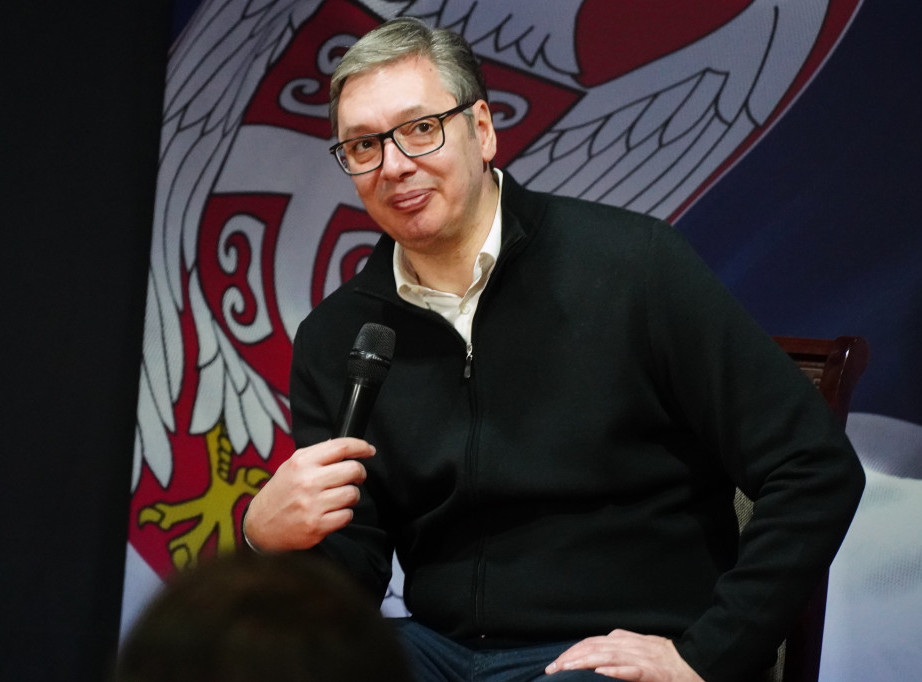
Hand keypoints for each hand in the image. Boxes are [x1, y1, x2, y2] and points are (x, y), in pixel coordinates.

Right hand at [243, 438, 374, 551]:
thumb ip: (316, 455)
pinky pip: (347, 516)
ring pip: (353, 494)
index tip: (369, 450)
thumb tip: (344, 448)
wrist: (259, 526)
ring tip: (338, 498)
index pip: (341, 447)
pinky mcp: (317, 526)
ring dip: (351, 496)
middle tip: (355, 478)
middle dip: (359, 474)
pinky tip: (332, 513)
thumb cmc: (280, 493)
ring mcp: (312, 504)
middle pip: (353, 470)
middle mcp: (308, 481)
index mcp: (301, 462)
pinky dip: (344, 515)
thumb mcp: (291, 466)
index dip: (361, 447)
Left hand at [545, 629, 704, 680]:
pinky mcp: (652, 672)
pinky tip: (601, 672)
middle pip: (593, 647)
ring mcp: (641, 658)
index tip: (556, 663)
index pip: (591, 642)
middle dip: (571, 658)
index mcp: (624, 639)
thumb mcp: (638, 648)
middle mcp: (629, 645)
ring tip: (567, 669)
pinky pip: (631, 670)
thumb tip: (596, 656)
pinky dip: (615, 670)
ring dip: (585, 662)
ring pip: (607, 656)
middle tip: (552, 669)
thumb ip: (618, 648)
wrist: (696, 665)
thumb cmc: (666, 660)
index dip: (572, 652)